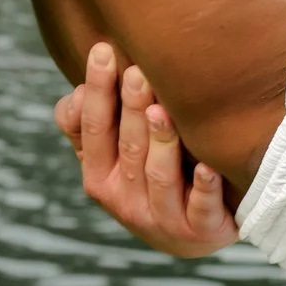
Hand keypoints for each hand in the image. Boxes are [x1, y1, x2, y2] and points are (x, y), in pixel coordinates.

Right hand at [53, 41, 235, 257]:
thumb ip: (89, 124)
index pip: (92, 128)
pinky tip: (207, 167)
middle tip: (139, 71)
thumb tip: (78, 91)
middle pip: (128, 146)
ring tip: (163, 111)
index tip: (104, 51)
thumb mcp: (111, 156)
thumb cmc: (145, 178)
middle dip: (131, 108)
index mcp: (99, 175)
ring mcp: (162, 218)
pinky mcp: (199, 231)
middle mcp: (124, 200)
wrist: (189, 235)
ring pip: (159, 176)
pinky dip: (204, 188)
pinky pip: (200, 208)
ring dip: (162, 142)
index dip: (97, 91)